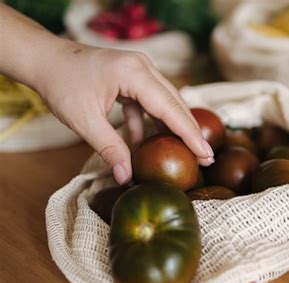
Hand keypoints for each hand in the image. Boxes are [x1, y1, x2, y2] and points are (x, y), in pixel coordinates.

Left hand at [34, 42, 213, 184]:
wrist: (44, 59)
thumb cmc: (61, 84)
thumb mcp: (84, 120)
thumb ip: (110, 148)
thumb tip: (126, 177)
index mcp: (134, 73)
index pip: (170, 108)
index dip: (189, 134)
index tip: (206, 154)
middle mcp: (143, 67)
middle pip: (175, 103)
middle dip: (190, 132)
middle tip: (205, 158)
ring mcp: (139, 70)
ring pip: (166, 102)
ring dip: (172, 128)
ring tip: (185, 153)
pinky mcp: (133, 77)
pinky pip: (150, 102)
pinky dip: (150, 123)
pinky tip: (145, 144)